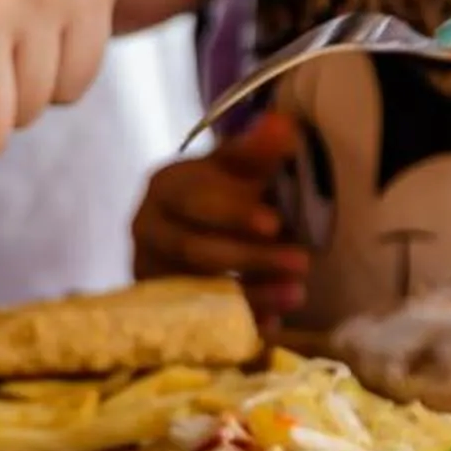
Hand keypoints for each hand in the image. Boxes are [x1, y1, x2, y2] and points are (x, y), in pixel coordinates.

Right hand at [131, 113, 308, 327]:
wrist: (195, 223)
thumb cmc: (222, 192)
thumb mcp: (238, 167)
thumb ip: (257, 150)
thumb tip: (281, 126)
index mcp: (165, 188)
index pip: (195, 202)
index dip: (234, 214)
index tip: (275, 224)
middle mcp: (148, 231)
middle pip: (194, 251)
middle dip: (250, 259)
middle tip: (303, 263)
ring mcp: (151, 273)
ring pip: (198, 291)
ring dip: (251, 295)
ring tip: (297, 295)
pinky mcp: (163, 309)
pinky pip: (201, 322)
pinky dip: (239, 323)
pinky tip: (272, 324)